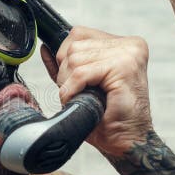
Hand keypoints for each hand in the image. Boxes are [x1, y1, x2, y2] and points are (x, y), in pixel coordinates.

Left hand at [41, 26, 152, 156]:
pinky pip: (81, 73)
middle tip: (80, 92)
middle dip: (66, 73)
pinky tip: (81, 100)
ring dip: (69, 83)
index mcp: (123, 44)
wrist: (126, 141)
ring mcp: (128, 54)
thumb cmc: (107, 117)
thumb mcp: (82, 85)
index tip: (76, 80)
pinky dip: (73, 89)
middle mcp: (129, 45)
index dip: (66, 57)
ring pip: (75, 59)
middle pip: (74, 45)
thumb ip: (66, 65)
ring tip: (83, 97)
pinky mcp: (124, 67)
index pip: (78, 33)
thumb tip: (46, 48)